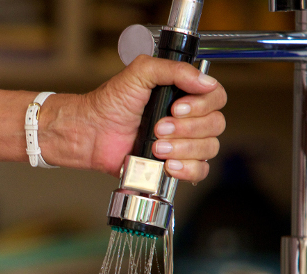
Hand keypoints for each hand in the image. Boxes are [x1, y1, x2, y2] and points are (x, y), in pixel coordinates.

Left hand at [43, 55, 226, 182]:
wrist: (91, 133)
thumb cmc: (110, 103)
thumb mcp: (140, 73)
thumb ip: (174, 70)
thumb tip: (205, 81)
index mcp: (184, 94)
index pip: (216, 98)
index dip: (201, 105)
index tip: (176, 108)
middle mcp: (188, 118)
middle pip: (215, 124)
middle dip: (186, 128)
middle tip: (158, 127)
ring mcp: (183, 142)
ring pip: (208, 148)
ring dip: (182, 148)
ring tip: (156, 146)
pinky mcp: (174, 164)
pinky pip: (199, 171)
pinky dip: (188, 169)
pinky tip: (168, 165)